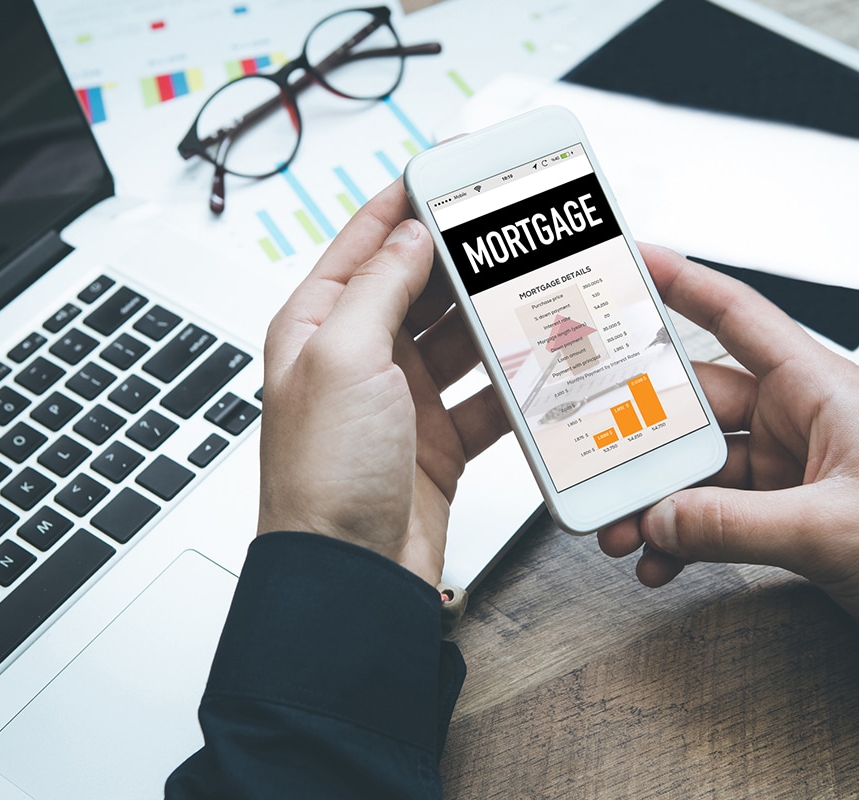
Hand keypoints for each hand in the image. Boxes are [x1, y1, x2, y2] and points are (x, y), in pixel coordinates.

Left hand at [257, 179, 510, 586]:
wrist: (348, 576)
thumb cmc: (322, 476)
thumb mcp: (343, 358)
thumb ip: (378, 287)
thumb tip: (410, 235)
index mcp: (317, 327)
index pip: (365, 244)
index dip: (406, 203)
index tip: (451, 171)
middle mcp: (357, 358)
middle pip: (419, 286)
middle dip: (464, 258)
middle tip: (513, 230)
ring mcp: (400, 400)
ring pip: (459, 339)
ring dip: (494, 318)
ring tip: (536, 288)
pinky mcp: (437, 440)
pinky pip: (485, 396)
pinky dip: (514, 382)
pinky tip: (541, 364)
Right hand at [597, 245, 858, 651]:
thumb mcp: (832, 530)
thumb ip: (736, 525)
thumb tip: (660, 519)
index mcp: (816, 389)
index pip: (737, 315)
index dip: (681, 282)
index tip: (629, 263)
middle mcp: (793, 418)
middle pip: (693, 407)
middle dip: (638, 438)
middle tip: (591, 457)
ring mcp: (782, 466)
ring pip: (693, 468)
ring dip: (653, 500)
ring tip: (619, 532)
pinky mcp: (778, 511)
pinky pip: (710, 514)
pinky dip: (680, 538)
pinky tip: (658, 562)